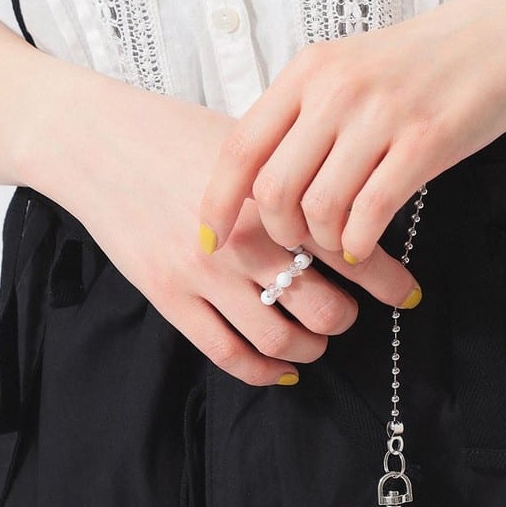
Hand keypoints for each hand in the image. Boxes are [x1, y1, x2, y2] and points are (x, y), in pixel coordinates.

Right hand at [30, 83, 422, 386]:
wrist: (98, 141)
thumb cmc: (180, 135)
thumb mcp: (254, 143)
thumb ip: (304, 177)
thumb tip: (367, 202)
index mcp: (274, 198)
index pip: (350, 249)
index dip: (388, 281)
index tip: (407, 293)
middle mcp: (244, 241)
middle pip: (323, 306)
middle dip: (346, 316)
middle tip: (350, 311)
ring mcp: (205, 275)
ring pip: (280, 337)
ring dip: (310, 346)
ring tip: (317, 337)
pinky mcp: (170, 297)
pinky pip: (228, 353)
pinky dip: (265, 371)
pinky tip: (283, 367)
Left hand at [196, 0, 505, 265]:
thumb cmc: (431, 59)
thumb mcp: (355, 67)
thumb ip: (311, 110)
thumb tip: (273, 174)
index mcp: (309, 71)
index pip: (240, 148)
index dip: (217, 204)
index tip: (211, 240)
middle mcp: (336, 90)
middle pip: (273, 189)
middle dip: (278, 234)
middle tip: (298, 246)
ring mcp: (380, 116)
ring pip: (319, 208)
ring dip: (323, 242)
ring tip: (341, 243)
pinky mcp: (425, 142)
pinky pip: (370, 213)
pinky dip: (359, 243)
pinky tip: (365, 244)